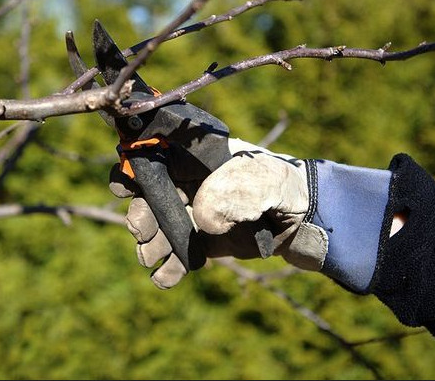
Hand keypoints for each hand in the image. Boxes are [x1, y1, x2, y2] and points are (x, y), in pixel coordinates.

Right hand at [110, 139, 328, 288]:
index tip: (123, 187)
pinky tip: (168, 278)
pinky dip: (167, 269)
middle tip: (143, 232)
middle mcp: (190, 183)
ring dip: (150, 245)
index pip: (153, 156)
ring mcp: (194, 213)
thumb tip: (201, 222)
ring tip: (155, 258)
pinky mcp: (202, 242)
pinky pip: (175, 255)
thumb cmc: (286, 188)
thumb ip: (230, 193)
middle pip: (147, 197)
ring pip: (156, 228)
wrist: (310, 222)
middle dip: (139, 215)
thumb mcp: (262, 181)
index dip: (131, 169)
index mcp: (197, 158)